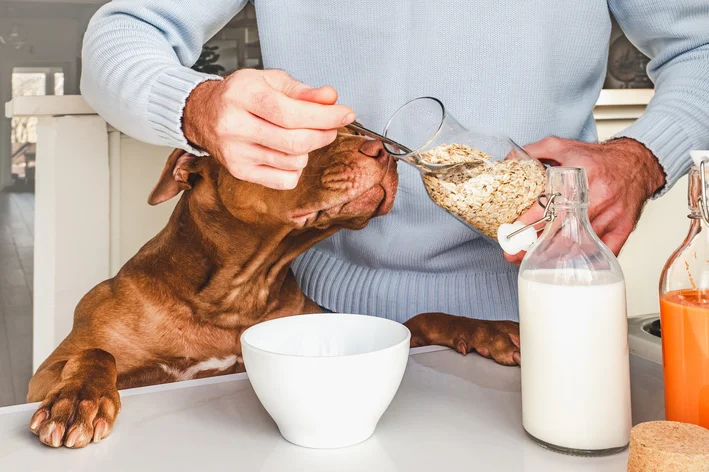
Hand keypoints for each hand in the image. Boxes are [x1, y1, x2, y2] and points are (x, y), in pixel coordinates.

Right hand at [182, 69, 355, 189]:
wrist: (203, 113)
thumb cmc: (240, 95)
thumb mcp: (270, 81)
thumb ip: (303, 91)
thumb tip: (330, 98)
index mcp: (243, 95)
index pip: (292, 113)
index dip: (325, 116)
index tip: (345, 114)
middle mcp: (235, 125)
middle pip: (295, 141)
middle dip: (323, 134)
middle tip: (330, 127)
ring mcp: (236, 152)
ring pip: (293, 162)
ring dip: (308, 151)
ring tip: (302, 137)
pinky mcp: (239, 171)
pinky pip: (283, 180)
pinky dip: (295, 170)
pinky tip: (288, 155)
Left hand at [504, 137, 665, 263]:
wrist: (636, 163)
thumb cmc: (599, 159)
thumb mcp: (564, 147)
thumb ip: (535, 151)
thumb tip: (510, 158)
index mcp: (580, 177)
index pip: (549, 205)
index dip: (528, 221)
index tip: (512, 232)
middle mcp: (596, 198)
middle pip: (562, 231)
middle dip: (535, 246)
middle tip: (514, 254)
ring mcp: (611, 216)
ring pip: (579, 244)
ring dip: (554, 256)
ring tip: (532, 260)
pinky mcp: (622, 229)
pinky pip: (602, 251)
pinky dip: (583, 260)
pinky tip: (566, 264)